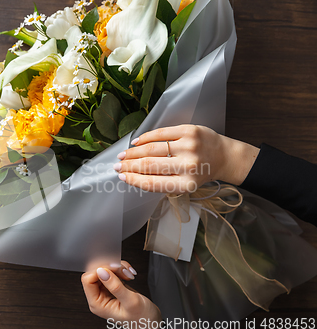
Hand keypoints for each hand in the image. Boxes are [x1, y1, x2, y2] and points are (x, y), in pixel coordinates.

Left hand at [81, 261, 160, 328]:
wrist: (151, 321)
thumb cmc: (142, 318)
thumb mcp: (131, 302)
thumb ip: (115, 286)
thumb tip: (101, 272)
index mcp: (97, 304)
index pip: (88, 280)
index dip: (100, 271)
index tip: (114, 269)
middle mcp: (99, 297)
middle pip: (95, 272)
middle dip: (111, 268)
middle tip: (124, 271)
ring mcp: (106, 291)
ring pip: (105, 269)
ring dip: (117, 268)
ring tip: (128, 274)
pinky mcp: (113, 286)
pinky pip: (112, 271)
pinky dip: (121, 269)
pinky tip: (129, 274)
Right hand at [113, 125, 259, 192]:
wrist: (224, 156)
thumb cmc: (202, 172)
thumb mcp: (185, 184)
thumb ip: (163, 181)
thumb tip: (134, 175)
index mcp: (187, 184)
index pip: (152, 183)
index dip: (133, 180)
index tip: (122, 177)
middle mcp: (188, 166)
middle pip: (149, 165)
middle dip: (129, 165)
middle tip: (117, 166)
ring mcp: (189, 146)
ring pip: (152, 148)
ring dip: (133, 152)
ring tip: (123, 155)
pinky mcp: (189, 131)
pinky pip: (161, 133)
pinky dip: (145, 138)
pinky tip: (136, 142)